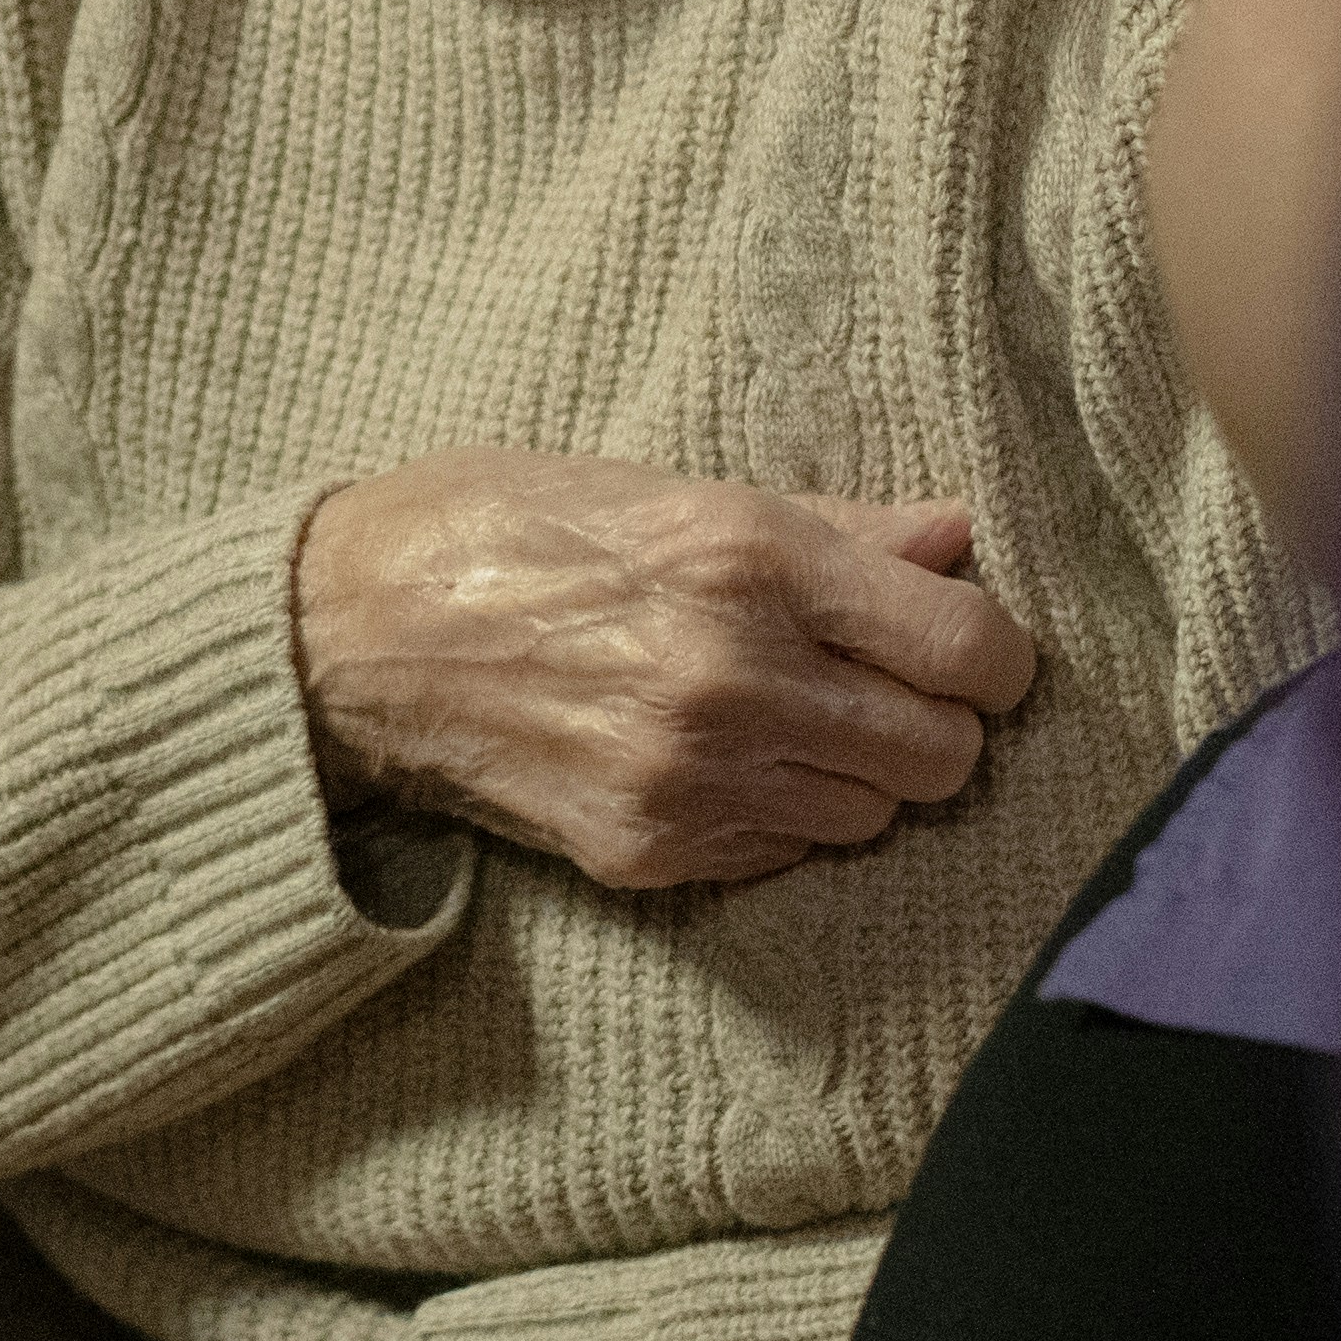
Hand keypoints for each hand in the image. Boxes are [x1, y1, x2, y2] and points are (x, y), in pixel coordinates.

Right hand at [286, 447, 1036, 891]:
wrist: (349, 636)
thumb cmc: (503, 525)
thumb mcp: (664, 485)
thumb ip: (829, 527)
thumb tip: (955, 538)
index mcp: (748, 560)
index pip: (969, 648)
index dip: (992, 652)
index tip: (965, 644)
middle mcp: (734, 679)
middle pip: (946, 752)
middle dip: (933, 719)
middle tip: (876, 682)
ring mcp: (691, 780)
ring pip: (877, 814)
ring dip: (858, 773)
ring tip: (785, 717)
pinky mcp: (649, 854)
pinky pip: (790, 855)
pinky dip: (782, 815)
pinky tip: (717, 759)